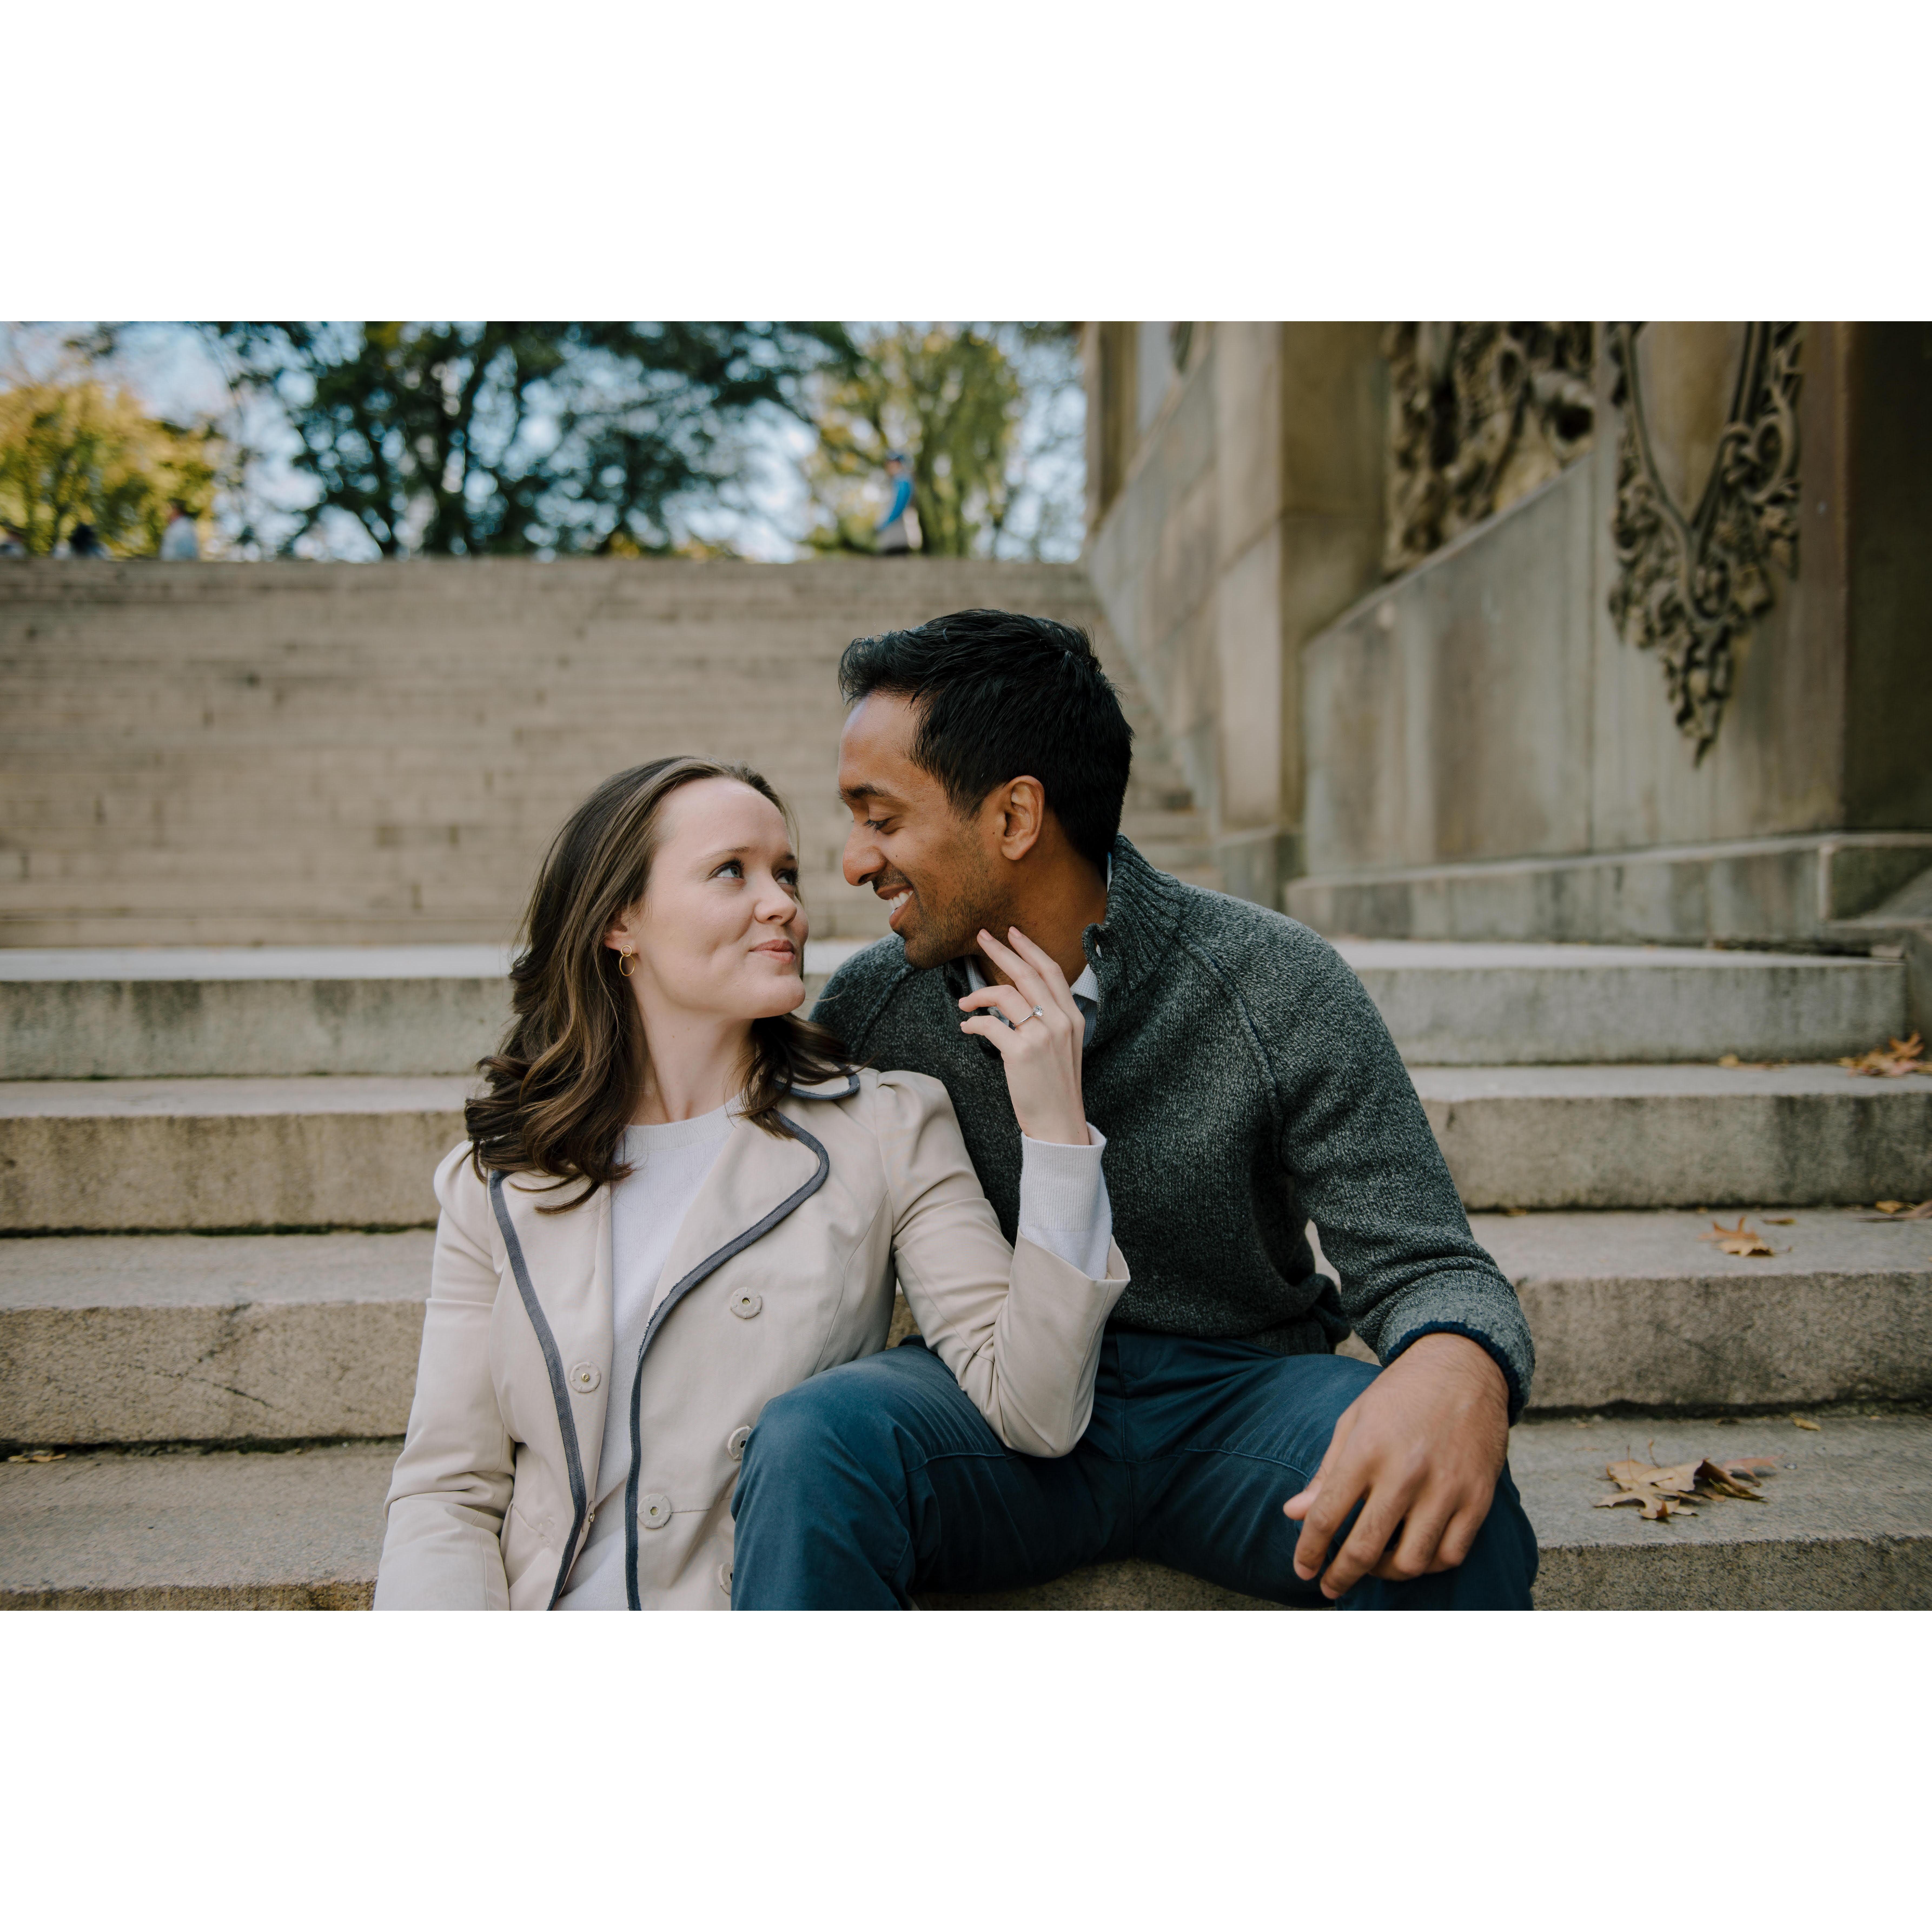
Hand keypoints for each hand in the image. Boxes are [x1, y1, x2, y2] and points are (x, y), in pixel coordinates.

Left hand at [957, 926, 1089, 1146]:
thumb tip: (1021, 999)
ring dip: (979, 993)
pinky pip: (990, 1024)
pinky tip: (967, 1026)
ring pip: (1006, 994)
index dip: (1031, 948)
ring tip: (965, 1001)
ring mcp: (1042, 1036)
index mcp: (1073, 1017)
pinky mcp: (1022, 1053)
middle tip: (981, 935)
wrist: (1059, 1124)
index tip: (1013, 933)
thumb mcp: (1064, 1047)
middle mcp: (1061, 1021)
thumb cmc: (1055, 1086)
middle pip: (1027, 974)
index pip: (1052, 971)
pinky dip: (974, 1021)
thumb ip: (1051, 1019)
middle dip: (1002, 951)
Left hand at [1281, 1332, 1508, 1599]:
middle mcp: (1406, 1472)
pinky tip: (1414, 1555)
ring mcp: (1446, 1487)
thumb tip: (1293, 1514)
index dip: (1309, 1551)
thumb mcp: (1353, 1422)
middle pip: (1366, 1548)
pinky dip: (1429, 1564)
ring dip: (1386, 1574)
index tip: (1303, 1570)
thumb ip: (1325, 1472)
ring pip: (1412, 1561)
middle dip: (1341, 1576)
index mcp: (1366, 1449)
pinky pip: (1451, 1553)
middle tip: (1331, 1587)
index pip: (1327, 1516)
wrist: (1463, 1367)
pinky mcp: (1478, 1496)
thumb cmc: (1400, 1395)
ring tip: (1374, 1567)